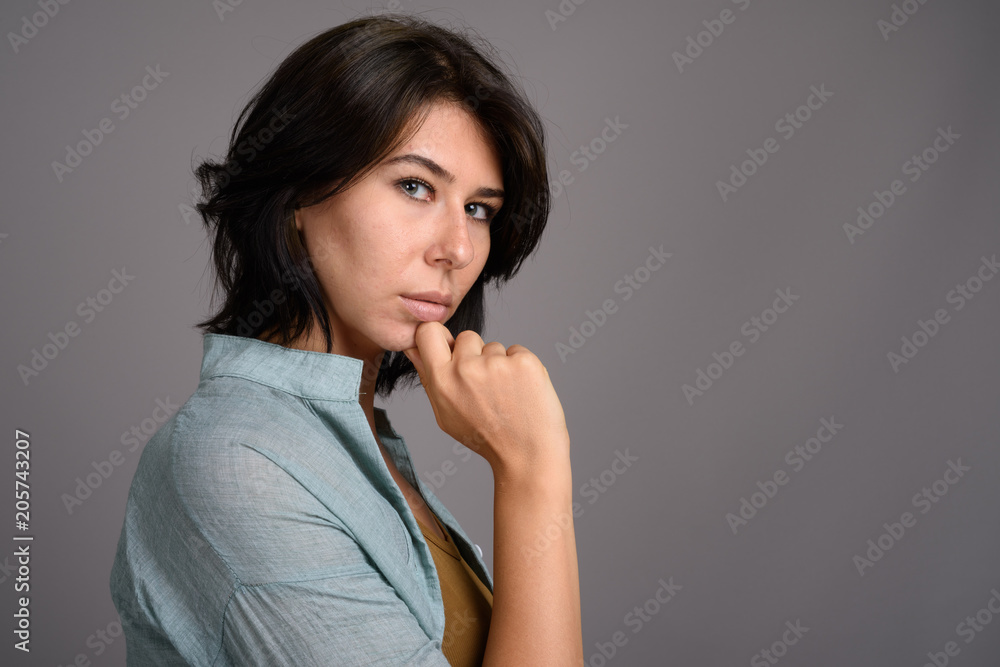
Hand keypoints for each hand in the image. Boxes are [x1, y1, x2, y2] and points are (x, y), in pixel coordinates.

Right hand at [402, 322, 569, 480]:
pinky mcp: (524, 362)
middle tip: (485, 387)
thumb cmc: (484, 436)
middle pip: (466, 337)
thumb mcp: (445, 414)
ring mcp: (497, 364)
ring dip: (499, 363)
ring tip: (505, 395)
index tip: (450, 348)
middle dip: (475, 354)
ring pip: (493, 346)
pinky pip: (517, 351)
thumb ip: (428, 377)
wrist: (527, 455)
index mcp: (442, 381)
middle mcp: (466, 369)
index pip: (428, 331)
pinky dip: (520, 367)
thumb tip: (411, 348)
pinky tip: (521, 391)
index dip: (440, 337)